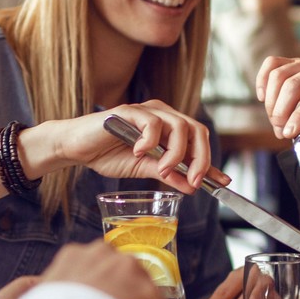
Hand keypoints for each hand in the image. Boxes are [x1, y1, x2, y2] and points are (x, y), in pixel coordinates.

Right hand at [34, 101, 223, 193]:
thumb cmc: (108, 154)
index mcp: (168, 127)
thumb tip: (191, 187)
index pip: (198, 141)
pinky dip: (150, 141)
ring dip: (175, 154)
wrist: (77, 148)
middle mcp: (162, 115)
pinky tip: (138, 152)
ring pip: (179, 126)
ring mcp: (146, 111)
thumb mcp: (143, 169)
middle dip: (200, 159)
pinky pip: (152, 123)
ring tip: (162, 170)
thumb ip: (168, 174)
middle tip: (193, 181)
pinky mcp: (129, 111)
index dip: (211, 161)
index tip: (223, 182)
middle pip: (196, 130)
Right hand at [255, 54, 299, 146]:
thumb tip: (290, 128)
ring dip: (271, 102)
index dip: (299, 116)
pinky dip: (263, 80)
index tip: (288, 133)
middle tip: (280, 131)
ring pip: (279, 75)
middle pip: (293, 84)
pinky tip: (263, 98)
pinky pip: (272, 64)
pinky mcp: (296, 62)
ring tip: (277, 123)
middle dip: (281, 111)